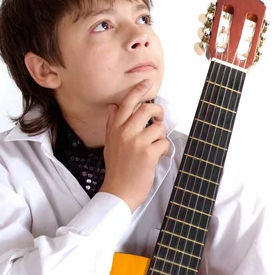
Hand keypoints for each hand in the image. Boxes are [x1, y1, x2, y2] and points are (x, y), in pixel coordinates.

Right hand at [100, 79, 169, 211]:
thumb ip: (112, 124)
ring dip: (161, 136)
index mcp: (115, 129)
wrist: (118, 191)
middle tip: (159, 118)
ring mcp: (136, 142)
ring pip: (159, 127)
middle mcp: (125, 133)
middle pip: (147, 109)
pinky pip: (163, 143)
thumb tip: (114, 106)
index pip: (126, 104)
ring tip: (154, 146)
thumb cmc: (116, 169)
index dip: (139, 90)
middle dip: (158, 112)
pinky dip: (163, 150)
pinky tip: (155, 157)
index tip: (148, 82)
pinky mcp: (148, 153)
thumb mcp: (110, 144)